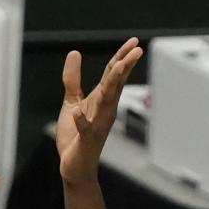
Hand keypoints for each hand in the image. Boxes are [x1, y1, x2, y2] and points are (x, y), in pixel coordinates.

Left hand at [56, 39, 142, 185]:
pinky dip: (82, 122)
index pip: (113, 74)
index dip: (122, 57)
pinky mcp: (86, 140)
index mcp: (101, 100)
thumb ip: (73, 79)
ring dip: (113, 85)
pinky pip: (86, 129)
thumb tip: (74, 53)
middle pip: (116, 84)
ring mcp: (97, 125)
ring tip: (119, 68)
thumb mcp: (72, 102)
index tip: (134, 42)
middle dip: (125, 67)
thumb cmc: (75, 137)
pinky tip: (77, 114)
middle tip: (137, 50)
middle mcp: (104, 110)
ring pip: (107, 102)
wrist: (74, 166)